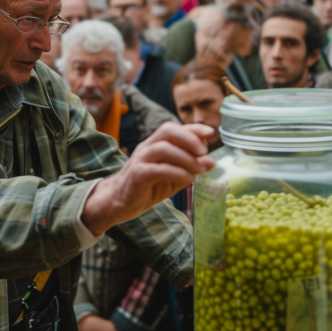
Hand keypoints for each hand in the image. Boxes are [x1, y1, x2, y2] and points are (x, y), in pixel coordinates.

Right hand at [82, 123, 214, 234]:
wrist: (119, 202)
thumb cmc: (147, 187)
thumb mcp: (173, 177)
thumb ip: (190, 168)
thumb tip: (212, 162)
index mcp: (155, 144)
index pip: (174, 128)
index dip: (193, 128)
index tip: (211, 133)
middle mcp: (147, 147)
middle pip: (167, 131)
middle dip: (189, 138)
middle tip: (204, 152)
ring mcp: (140, 160)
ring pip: (163, 149)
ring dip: (185, 158)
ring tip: (199, 170)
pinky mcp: (137, 175)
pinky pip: (158, 169)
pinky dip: (176, 172)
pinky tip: (189, 179)